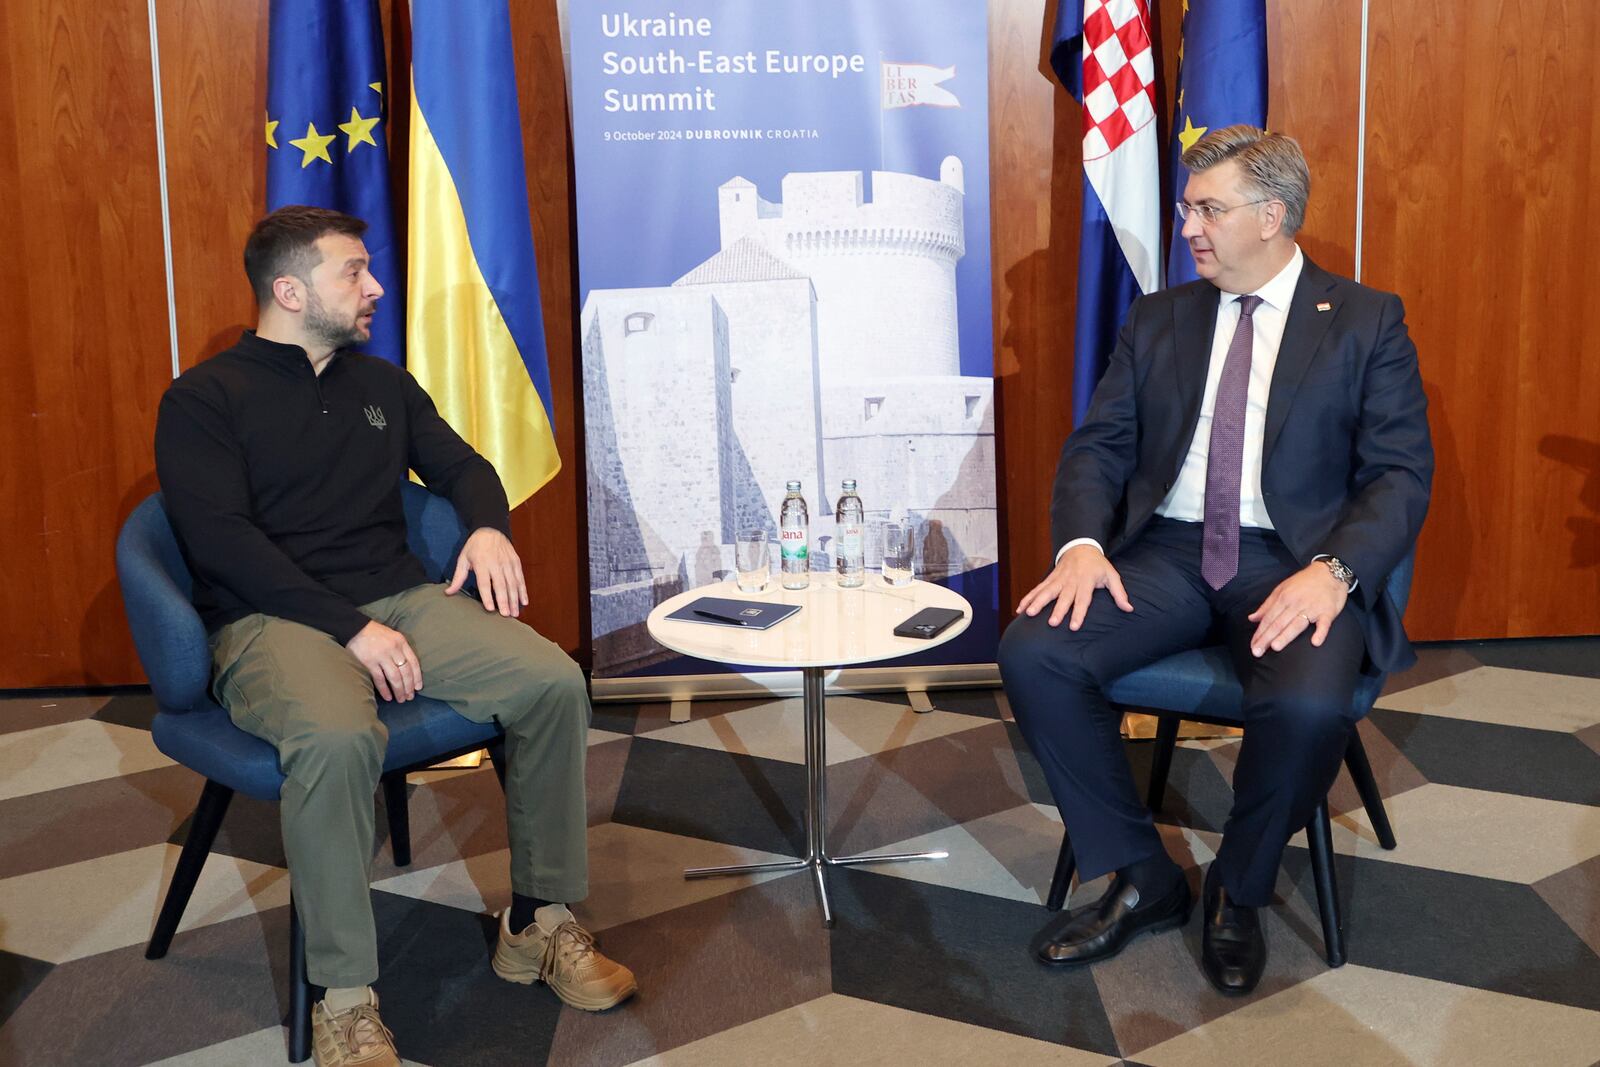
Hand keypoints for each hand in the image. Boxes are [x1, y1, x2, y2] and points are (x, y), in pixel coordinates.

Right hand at [346, 620, 422, 701]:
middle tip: (410, 697)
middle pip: (405, 672)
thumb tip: (408, 670)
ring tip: (401, 699)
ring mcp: (381, 656)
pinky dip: (385, 690)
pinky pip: (379, 679)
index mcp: (401, 642)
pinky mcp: (368, 662)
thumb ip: (401, 650)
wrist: (354, 628)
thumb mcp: (393, 636)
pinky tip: (388, 697)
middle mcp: (393, 649)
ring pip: (394, 677)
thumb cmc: (376, 634)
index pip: (414, 662)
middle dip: (409, 687)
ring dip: (399, 690)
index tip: (418, 687)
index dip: (417, 676)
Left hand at [446, 527, 527, 616]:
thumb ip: (458, 577)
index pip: (485, 583)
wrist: (491, 529)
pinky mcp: (516, 562)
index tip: (490, 609)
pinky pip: (520, 578)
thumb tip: (448, 592)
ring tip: (515, 613)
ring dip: (515, 599)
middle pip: (501, 585)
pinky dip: (523, 590)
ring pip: (513, 584)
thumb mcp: (463, 559)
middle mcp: (496, 563)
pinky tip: (524, 601)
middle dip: (504, 601)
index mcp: (482, 563)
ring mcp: (508, 563)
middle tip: (506, 615)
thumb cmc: (475, 546)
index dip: (487, 596)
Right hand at [1016, 544, 1133, 629]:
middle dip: (1057, 610)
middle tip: (1052, 623)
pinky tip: (1020, 609)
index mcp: (1087, 581)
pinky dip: (1028, 598)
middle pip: (1063, 597)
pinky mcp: (1050, 578)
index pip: (1083, 599)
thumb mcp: (1112, 575)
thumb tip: (1129, 609)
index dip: (1079, 613)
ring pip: (1047, 591)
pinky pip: (1038, 589)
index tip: (1074, 627)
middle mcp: (1071, 580)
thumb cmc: (1098, 565)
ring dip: (1037, 602)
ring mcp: (1058, 579)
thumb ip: (1119, 593)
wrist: (1080, 545)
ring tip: (1029, 614)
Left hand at [1247, 562, 1349, 656]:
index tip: (1252, 646)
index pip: (1268, 619)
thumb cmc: (1304, 582)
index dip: (1259, 633)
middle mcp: (1296, 604)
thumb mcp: (1282, 589)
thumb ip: (1267, 605)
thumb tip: (1252, 618)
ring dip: (1286, 635)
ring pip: (1297, 624)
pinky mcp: (1328, 611)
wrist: (1329, 572)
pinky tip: (1315, 642)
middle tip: (1257, 652)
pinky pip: (1324, 624)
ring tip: (1275, 647)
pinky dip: (1320, 632)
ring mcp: (1312, 608)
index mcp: (1283, 598)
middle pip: (1279, 623)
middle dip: (1266, 638)